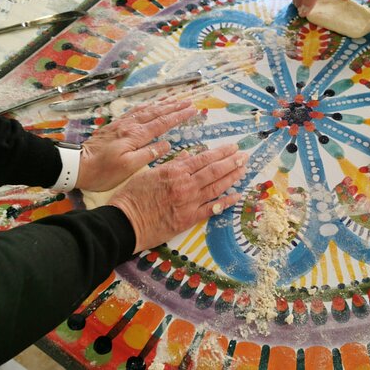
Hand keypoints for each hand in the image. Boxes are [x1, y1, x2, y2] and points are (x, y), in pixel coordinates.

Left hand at [75, 100, 196, 191]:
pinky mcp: (115, 126)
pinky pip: (134, 111)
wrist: (77, 165)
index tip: (192, 110)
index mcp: (135, 136)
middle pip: (156, 112)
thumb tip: (166, 144)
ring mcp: (121, 124)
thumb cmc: (103, 171)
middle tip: (189, 102)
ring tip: (174, 99)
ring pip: (146, 109)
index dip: (179, 116)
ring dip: (161, 103)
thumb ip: (148, 154)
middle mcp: (130, 125)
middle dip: (174, 106)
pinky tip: (150, 104)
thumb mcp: (128, 167)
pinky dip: (146, 106)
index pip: (162, 123)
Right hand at [109, 144, 248, 252]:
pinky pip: (212, 209)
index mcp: (175, 171)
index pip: (203, 158)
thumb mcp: (150, 173)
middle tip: (245, 155)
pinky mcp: (189, 219)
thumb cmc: (133, 196)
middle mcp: (185, 185)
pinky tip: (237, 195)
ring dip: (232, 177)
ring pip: (216, 187)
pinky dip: (226, 202)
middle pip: (214, 171)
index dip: (221, 152)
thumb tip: (188, 156)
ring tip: (244, 170)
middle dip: (232, 162)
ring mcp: (189, 202)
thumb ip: (172, 164)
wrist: (125, 222)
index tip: (233, 147)